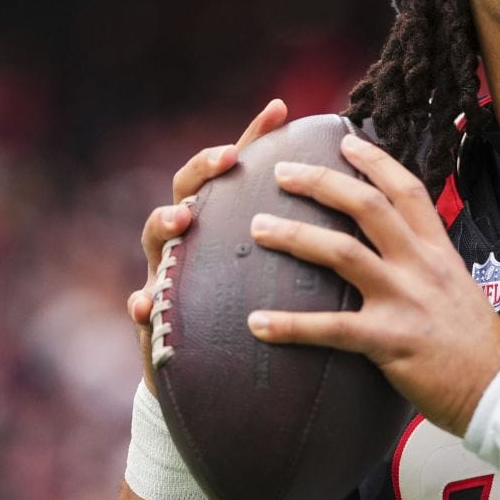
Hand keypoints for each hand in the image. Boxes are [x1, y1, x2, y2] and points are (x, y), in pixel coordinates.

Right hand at [128, 99, 289, 397]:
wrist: (229, 389)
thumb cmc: (265, 320)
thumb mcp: (292, 278)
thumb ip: (313, 239)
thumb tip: (359, 190)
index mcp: (229, 227)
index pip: (242, 174)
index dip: (256, 138)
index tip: (280, 109)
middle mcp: (195, 245)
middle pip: (189, 191)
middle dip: (202, 170)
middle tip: (227, 159)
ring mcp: (169, 279)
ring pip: (156, 243)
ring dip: (163, 223)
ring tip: (182, 219)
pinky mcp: (156, 323)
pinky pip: (142, 310)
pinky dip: (140, 305)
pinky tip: (141, 304)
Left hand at [242, 133, 499, 431]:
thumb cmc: (476, 345)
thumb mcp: (456, 289)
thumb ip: (426, 269)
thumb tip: (395, 259)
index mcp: (439, 251)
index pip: (407, 190)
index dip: (376, 161)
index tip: (345, 140)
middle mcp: (422, 266)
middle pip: (368, 207)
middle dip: (322, 183)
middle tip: (282, 172)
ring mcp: (405, 300)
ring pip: (343, 253)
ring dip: (295, 236)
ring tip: (257, 229)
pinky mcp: (389, 340)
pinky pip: (332, 328)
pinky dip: (290, 325)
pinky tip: (256, 324)